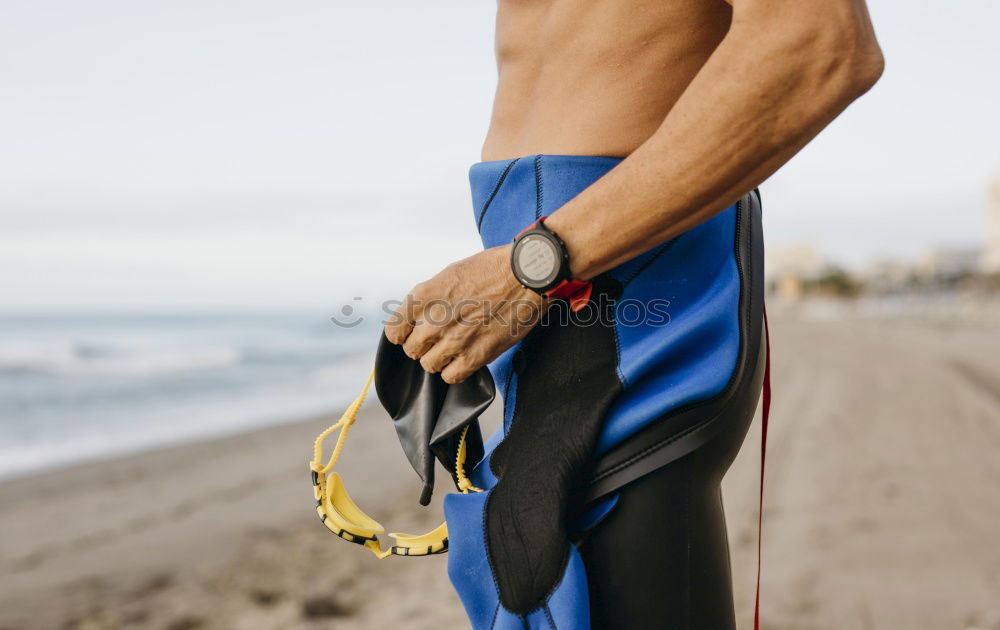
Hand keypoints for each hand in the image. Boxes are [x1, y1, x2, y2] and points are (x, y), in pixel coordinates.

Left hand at [385, 245, 543, 383]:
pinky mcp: (475, 356)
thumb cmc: (492, 269)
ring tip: (455, 348)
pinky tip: (465, 358)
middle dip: (424, 346)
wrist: (525, 276)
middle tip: (440, 339)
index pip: (394, 331)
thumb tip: (422, 316)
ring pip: (429, 365)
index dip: (404, 334)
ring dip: (440, 359)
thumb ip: (431, 298)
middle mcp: (433, 321)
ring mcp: (453, 341)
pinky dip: (455, 371)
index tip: (413, 333)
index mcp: (423, 297)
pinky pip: (451, 377)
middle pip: (412, 350)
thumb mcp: (450, 274)